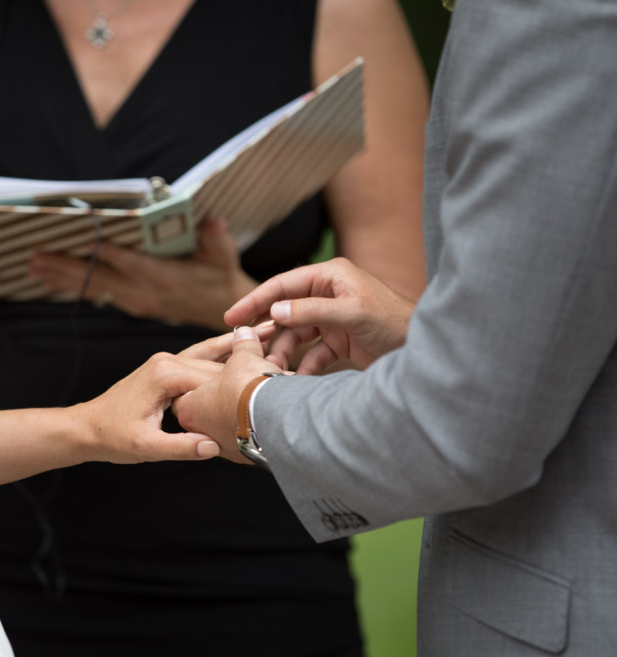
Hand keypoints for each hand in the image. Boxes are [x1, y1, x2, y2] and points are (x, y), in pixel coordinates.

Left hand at [28, 216, 256, 329]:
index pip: (127, 261)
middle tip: (36, 256)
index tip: (78, 238)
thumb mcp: (222, 255)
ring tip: (34, 267)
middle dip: (65, 265)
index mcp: (161, 278)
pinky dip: (75, 285)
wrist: (221, 311)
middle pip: (98, 276)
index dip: (102, 249)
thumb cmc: (220, 277)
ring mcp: (135, 301)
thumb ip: (215, 238)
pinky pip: (98, 293)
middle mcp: (142, 292)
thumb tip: (212, 222)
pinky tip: (52, 280)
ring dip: (62, 277)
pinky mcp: (131, 304)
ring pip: (93, 286)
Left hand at [73, 327, 271, 462]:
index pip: (216, 378)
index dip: (246, 384)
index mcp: (165, 374)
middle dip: (251, 362)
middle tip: (292, 356)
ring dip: (241, 346)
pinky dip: (223, 353)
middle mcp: (167, 360)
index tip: (279, 387)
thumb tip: (212, 447)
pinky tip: (245, 342)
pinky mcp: (168, 368)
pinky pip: (201, 358)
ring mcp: (167, 361)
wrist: (87, 428)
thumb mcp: (144, 447)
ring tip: (276, 329)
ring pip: (212, 353)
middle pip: (218, 364)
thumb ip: (179, 447)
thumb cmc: (111, 437)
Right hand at [225, 258, 415, 374]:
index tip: (232, 317)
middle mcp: (329, 294)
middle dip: (267, 332)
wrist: (424, 350)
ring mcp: (333, 319)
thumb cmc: (396, 322)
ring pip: (296, 335)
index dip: (256, 300)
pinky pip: (312, 354)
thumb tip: (276, 311)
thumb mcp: (353, 313)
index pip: (284, 284)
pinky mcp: (340, 342)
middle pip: (285, 311)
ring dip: (283, 353)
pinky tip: (295, 379)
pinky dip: (303, 367)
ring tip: (272, 370)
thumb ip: (312, 311)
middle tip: (243, 347)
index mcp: (330, 277)